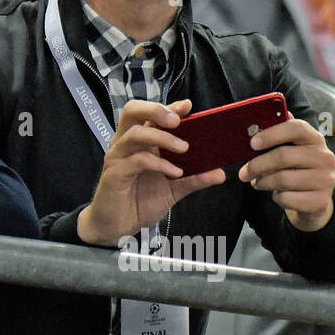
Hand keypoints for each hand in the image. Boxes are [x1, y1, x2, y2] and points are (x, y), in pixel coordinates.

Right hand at [77, 100, 225, 245]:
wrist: (118, 227)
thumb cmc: (139, 202)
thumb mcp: (173, 189)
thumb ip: (193, 179)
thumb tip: (219, 173)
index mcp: (139, 142)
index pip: (149, 114)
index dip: (167, 107)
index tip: (187, 107)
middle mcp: (125, 144)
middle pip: (132, 111)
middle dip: (156, 110)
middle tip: (178, 120)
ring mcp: (118, 157)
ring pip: (135, 134)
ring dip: (162, 137)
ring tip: (185, 148)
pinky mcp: (115, 173)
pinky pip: (137, 160)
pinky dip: (159, 163)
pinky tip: (175, 172)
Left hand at [237, 118, 334, 231]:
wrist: (314, 199)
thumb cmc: (294, 169)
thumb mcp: (289, 150)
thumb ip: (276, 137)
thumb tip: (254, 124)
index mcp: (314, 138)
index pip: (296, 128)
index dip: (272, 134)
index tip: (252, 143)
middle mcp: (324, 157)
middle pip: (284, 156)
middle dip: (257, 165)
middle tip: (243, 173)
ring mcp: (325, 180)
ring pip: (283, 179)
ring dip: (263, 182)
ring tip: (257, 183)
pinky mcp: (321, 200)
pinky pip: (288, 198)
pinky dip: (277, 198)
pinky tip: (277, 195)